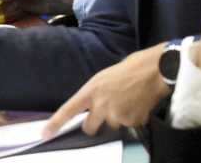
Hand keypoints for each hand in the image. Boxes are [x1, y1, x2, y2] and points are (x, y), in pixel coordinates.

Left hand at [42, 44, 169, 138]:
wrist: (156, 70)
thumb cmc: (132, 67)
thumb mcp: (106, 76)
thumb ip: (98, 93)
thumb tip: (97, 105)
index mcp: (92, 90)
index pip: (69, 109)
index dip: (55, 123)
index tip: (45, 134)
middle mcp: (101, 105)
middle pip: (89, 127)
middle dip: (95, 124)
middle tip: (106, 111)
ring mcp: (116, 115)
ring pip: (113, 125)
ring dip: (119, 117)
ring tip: (130, 99)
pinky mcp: (132, 122)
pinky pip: (129, 125)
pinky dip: (134, 118)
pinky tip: (140, 103)